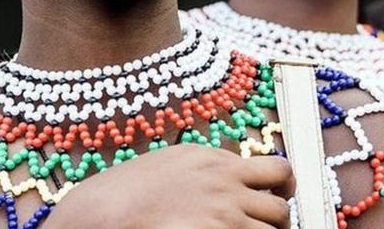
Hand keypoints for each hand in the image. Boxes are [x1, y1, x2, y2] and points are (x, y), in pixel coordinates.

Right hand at [43, 144, 294, 228]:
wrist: (100, 213)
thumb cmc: (125, 191)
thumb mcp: (172, 162)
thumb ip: (208, 167)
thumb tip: (230, 173)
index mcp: (218, 161)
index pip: (277, 169)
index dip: (283, 187)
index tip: (279, 196)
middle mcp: (227, 184)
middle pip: (281, 204)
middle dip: (280, 219)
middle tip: (272, 227)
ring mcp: (223, 213)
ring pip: (272, 228)